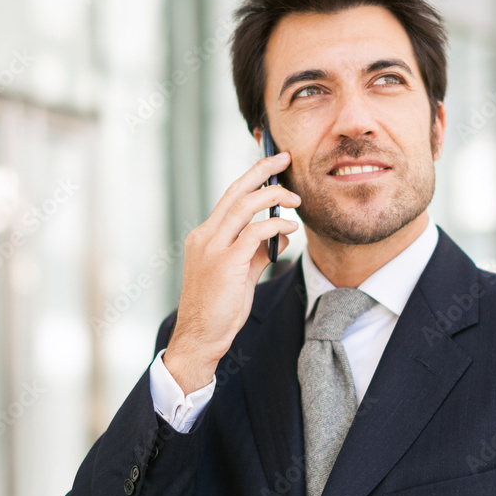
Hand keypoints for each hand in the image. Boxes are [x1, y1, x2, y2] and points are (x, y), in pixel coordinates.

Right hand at [164, 152, 300, 393]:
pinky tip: (290, 227)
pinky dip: (274, 225)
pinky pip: (253, 233)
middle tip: (284, 158)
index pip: (229, 197)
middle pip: (234, 192)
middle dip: (261, 171)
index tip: (272, 165)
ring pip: (242, 206)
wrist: (200, 338)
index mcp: (205, 237)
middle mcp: (205, 237)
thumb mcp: (241, 274)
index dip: (251, 178)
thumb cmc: (218, 309)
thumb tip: (282, 234)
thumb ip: (259, 252)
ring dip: (272, 197)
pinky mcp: (225, 264)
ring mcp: (212, 249)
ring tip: (295, 199)